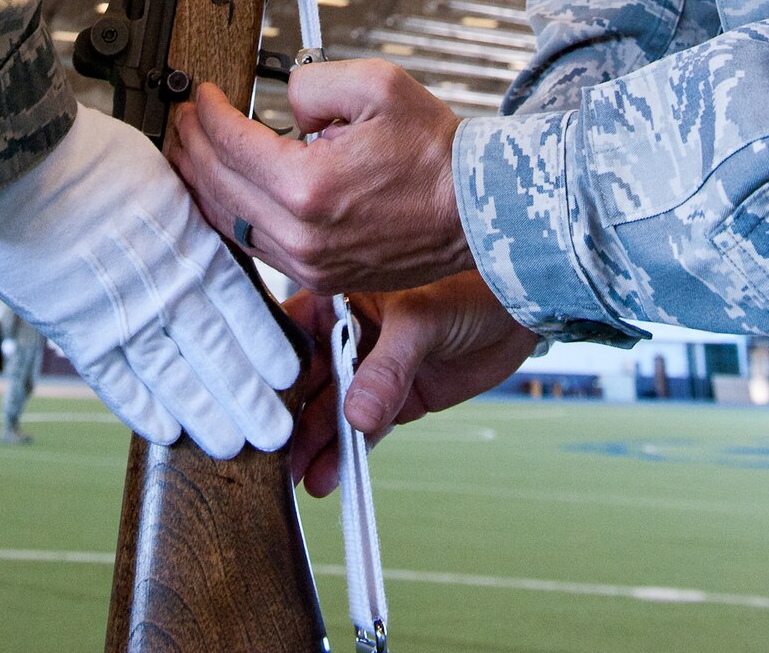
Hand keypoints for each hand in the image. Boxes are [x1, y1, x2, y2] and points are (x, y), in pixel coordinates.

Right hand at [0, 106, 299, 458]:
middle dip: (246, 394)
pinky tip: (165, 430)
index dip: (263, 341)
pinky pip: (114, 378)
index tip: (288, 370)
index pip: (239, 302)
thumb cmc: (88, 155)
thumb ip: (180, 215)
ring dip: (203, 411)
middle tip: (274, 430)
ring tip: (232, 440)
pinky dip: (139, 407)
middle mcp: (161, 284)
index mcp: (186, 240)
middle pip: (214, 350)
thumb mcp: (157, 175)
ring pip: (172, 375)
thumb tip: (198, 234)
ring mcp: (119, 311)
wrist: (26, 161)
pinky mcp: (76, 328)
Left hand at [173, 58, 473, 292]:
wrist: (476, 209)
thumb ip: (313, 81)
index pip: (230, 143)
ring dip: (201, 182)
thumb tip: (282, 101)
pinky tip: (225, 190)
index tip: (202, 94)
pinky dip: (229, 213)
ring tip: (192, 150)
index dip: (207, 111)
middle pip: (216, 184)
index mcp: (308, 186)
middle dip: (192, 144)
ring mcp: (309, 262)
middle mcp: (301, 234)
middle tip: (184, 118)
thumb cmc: (435, 152)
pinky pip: (254, 245)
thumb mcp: (376, 85)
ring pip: (227, 221)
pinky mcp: (321, 276)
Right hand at [288, 273, 538, 495]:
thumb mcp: (423, 319)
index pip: (295, 327)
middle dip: (287, 412)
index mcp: (344, 293)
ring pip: (333, 407)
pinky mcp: (396, 398)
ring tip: (295, 475)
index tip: (249, 397)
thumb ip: (388, 367)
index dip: (269, 361)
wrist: (520, 313)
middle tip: (267, 450)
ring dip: (314, 441)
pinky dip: (347, 453)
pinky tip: (326, 478)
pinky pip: (364, 428)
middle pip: (308, 375)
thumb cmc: (469, 290)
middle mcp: (350, 331)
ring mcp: (372, 368)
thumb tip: (356, 416)